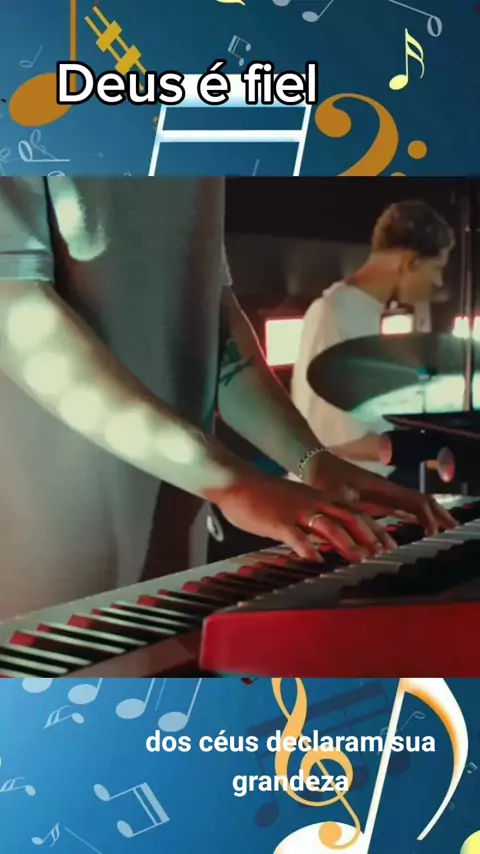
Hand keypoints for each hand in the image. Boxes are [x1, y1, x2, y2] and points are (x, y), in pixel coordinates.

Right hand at [215, 473, 395, 563]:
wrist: (237, 483)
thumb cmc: (264, 496)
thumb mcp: (296, 502)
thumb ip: (314, 517)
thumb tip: (329, 538)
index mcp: (319, 498)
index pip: (354, 511)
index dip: (373, 528)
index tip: (388, 544)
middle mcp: (313, 502)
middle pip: (348, 517)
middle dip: (368, 536)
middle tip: (383, 554)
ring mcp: (296, 511)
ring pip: (329, 526)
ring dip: (347, 544)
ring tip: (360, 560)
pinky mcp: (278, 521)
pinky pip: (297, 537)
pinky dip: (310, 550)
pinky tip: (318, 563)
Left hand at [304, 451, 456, 534]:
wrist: (315, 465)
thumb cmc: (325, 480)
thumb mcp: (338, 500)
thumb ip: (354, 519)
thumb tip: (370, 542)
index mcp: (383, 488)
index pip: (415, 502)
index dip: (428, 517)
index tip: (433, 534)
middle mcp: (388, 490)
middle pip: (421, 501)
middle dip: (439, 514)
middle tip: (454, 530)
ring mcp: (384, 494)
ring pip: (414, 505)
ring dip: (430, 516)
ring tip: (445, 530)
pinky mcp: (376, 498)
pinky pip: (402, 508)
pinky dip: (415, 517)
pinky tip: (420, 527)